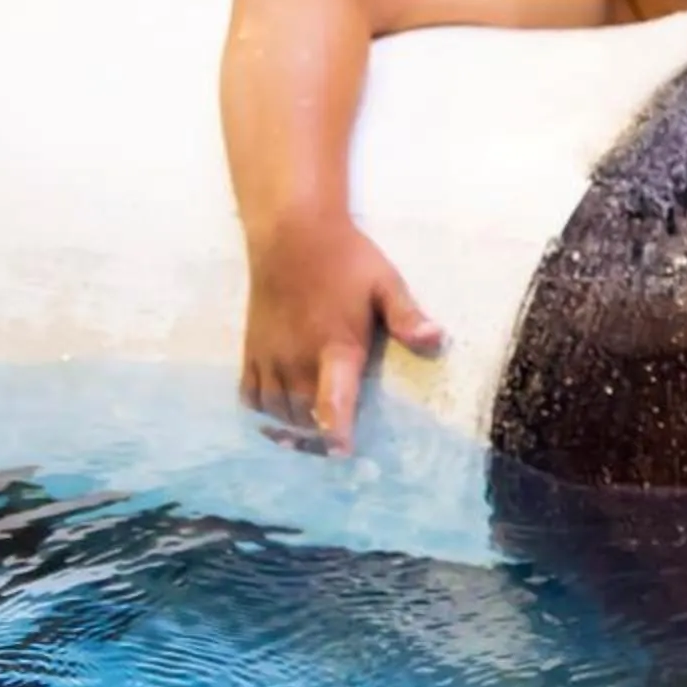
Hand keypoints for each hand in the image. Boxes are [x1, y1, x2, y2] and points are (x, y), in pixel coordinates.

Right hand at [240, 217, 443, 445]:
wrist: (290, 235)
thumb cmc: (346, 259)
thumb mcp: (385, 282)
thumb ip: (407, 316)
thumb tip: (436, 339)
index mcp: (334, 345)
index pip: (332, 399)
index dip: (335, 430)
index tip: (341, 452)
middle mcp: (297, 357)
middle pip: (304, 415)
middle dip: (319, 438)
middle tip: (336, 449)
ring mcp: (270, 355)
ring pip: (277, 410)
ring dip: (293, 428)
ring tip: (312, 441)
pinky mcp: (251, 350)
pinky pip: (251, 395)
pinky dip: (264, 413)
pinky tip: (280, 420)